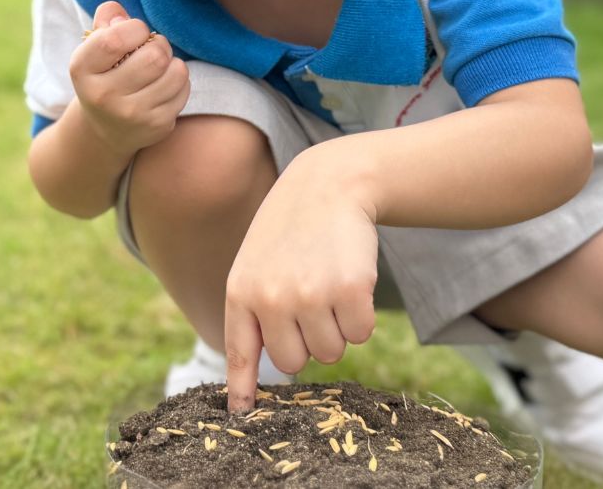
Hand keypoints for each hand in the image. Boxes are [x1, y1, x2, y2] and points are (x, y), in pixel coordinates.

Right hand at [69, 1, 188, 154]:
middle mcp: (104, 96)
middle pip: (154, 56)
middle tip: (151, 50)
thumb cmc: (104, 76)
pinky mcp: (157, 126)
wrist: (105, 130)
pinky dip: (178, 81)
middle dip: (159, 45)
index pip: (114, 39)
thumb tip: (119, 13)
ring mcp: (132, 114)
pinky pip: (184, 88)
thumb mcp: (95, 49)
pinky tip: (162, 86)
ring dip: (172, 63)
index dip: (135, 28)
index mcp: (82, 70)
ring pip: (176, 72)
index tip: (135, 32)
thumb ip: (105, 21)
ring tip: (158, 67)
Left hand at [223, 146, 379, 412]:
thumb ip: (252, 315)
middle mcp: (272, 299)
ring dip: (337, 327)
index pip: (240, 354)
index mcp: (241, 293)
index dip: (241, 390)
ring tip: (328, 285)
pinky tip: (350, 282)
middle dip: (308, 341)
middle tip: (310, 301)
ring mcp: (312, 295)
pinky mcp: (351, 290)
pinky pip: (361, 334)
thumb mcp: (254, 267)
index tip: (241, 417)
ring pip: (333, 351)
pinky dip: (362, 317)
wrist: (328, 185)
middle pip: (297, 362)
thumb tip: (257, 378)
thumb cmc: (289, 234)